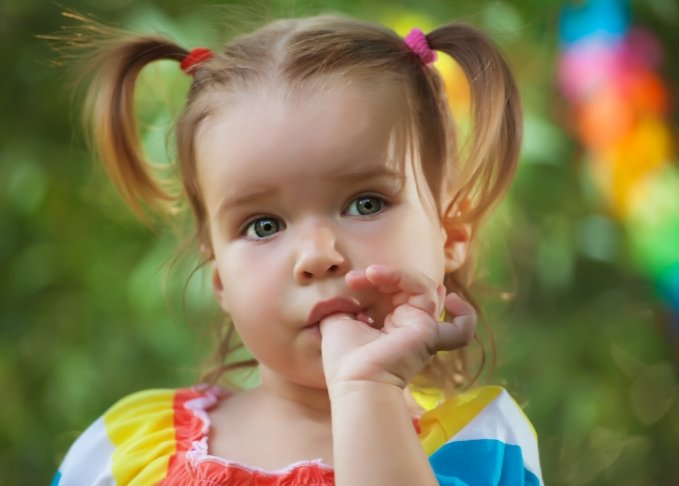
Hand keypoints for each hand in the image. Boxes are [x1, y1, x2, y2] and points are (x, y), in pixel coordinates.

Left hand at [319, 264, 475, 388]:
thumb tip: (346, 291)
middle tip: (356, 279)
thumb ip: (345, 304)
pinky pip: (461, 325)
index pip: (398, 292)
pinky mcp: (429, 333)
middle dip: (386, 275)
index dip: (378, 279)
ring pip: (426, 289)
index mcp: (392, 326)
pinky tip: (446, 295)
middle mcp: (411, 328)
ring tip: (372, 274)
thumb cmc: (344, 359)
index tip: (351, 281)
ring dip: (398, 275)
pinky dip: (463, 311)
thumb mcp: (338, 321)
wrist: (353, 379)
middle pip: (412, 288)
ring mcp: (423, 330)